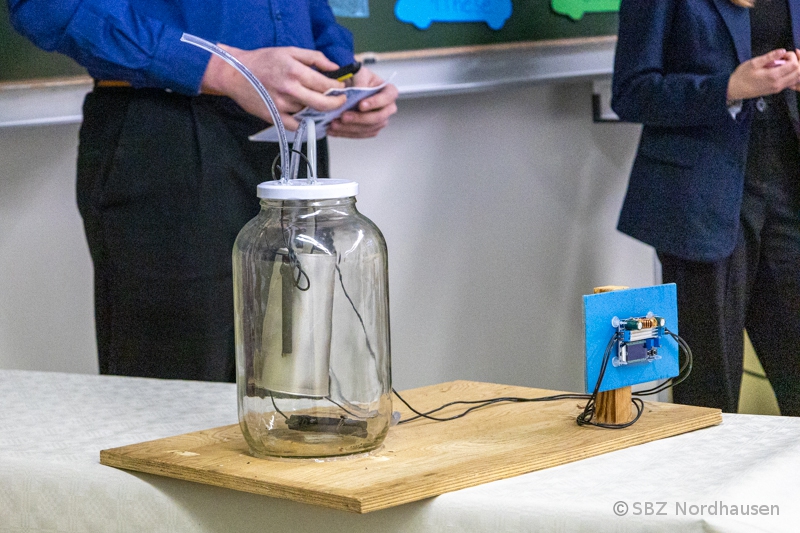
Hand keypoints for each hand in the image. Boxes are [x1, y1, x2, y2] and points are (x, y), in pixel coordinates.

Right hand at [200, 45, 346, 129]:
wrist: (235, 73)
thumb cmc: (262, 61)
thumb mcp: (289, 51)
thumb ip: (315, 58)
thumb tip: (335, 67)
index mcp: (295, 71)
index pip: (326, 84)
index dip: (338, 88)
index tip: (341, 88)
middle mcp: (290, 90)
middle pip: (323, 104)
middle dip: (336, 103)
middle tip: (340, 101)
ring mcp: (282, 105)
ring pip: (309, 113)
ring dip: (316, 110)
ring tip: (316, 103)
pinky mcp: (274, 117)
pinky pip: (296, 126)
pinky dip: (303, 123)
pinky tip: (305, 116)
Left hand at [327, 67, 398, 138]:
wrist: (350, 86)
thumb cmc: (359, 78)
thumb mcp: (360, 73)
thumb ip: (361, 81)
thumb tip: (359, 90)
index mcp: (389, 92)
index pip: (388, 98)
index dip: (375, 102)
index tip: (361, 105)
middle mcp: (387, 108)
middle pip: (378, 118)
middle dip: (359, 119)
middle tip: (344, 116)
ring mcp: (379, 120)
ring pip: (368, 129)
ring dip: (350, 128)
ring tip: (335, 124)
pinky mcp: (369, 129)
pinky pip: (360, 135)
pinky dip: (346, 133)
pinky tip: (335, 129)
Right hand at [727, 48, 799, 101]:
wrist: (734, 89)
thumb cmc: (742, 75)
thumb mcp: (753, 63)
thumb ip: (769, 57)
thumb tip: (782, 50)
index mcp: (773, 76)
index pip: (794, 65)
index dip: (791, 56)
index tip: (782, 54)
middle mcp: (778, 84)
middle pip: (798, 72)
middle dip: (796, 62)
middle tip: (785, 58)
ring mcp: (778, 88)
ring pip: (796, 79)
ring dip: (795, 70)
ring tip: (785, 64)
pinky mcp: (776, 90)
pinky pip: (790, 83)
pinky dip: (791, 75)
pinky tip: (783, 71)